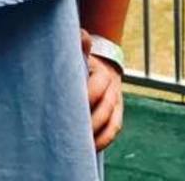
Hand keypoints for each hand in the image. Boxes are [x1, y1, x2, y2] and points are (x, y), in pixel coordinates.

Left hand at [81, 29, 123, 150]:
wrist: (103, 63)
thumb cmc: (84, 58)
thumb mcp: (82, 50)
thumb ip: (80, 44)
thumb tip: (83, 36)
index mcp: (102, 73)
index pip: (96, 88)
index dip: (85, 98)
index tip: (67, 107)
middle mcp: (113, 89)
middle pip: (103, 108)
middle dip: (88, 120)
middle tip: (69, 127)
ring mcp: (116, 103)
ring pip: (110, 121)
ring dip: (95, 133)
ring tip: (79, 141)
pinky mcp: (117, 114)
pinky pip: (113, 129)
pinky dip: (104, 140)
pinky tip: (91, 147)